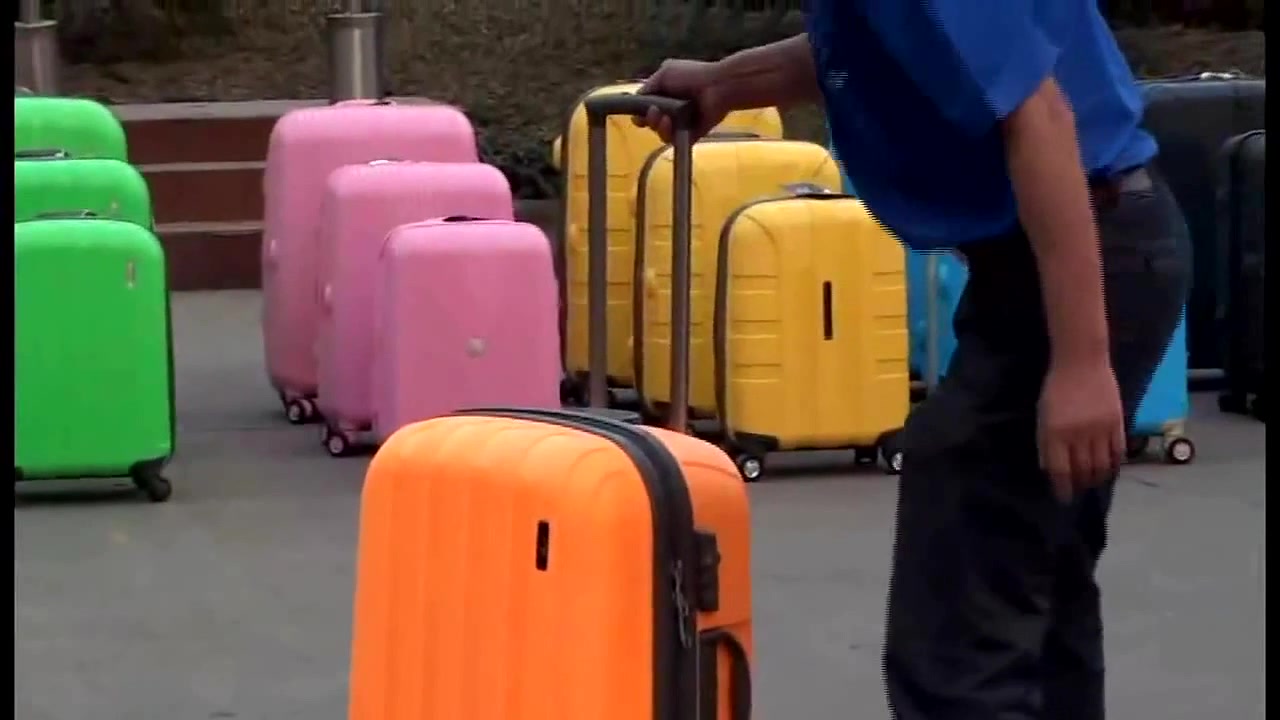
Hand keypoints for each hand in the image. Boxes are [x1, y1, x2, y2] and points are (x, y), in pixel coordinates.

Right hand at [632, 59, 727, 142]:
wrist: (718, 87)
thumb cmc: (692, 76)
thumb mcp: (665, 73)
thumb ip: (648, 87)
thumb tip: (635, 100)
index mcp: (664, 94)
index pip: (645, 108)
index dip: (640, 112)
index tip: (639, 112)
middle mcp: (671, 110)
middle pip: (651, 122)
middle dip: (649, 119)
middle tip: (655, 113)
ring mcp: (681, 124)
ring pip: (660, 133)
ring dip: (659, 127)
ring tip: (666, 119)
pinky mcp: (690, 135)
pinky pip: (674, 141)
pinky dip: (670, 135)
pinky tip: (672, 126)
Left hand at [1037, 359, 1125, 502]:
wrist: (1082, 361)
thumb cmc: (1056, 387)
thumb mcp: (1043, 415)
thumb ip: (1047, 442)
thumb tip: (1051, 468)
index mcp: (1055, 433)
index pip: (1060, 470)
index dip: (1062, 488)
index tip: (1063, 497)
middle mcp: (1078, 435)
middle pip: (1082, 470)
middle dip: (1080, 484)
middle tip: (1079, 490)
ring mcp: (1100, 429)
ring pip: (1102, 465)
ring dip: (1098, 477)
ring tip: (1094, 481)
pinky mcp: (1117, 422)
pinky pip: (1118, 451)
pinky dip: (1115, 463)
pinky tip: (1111, 468)